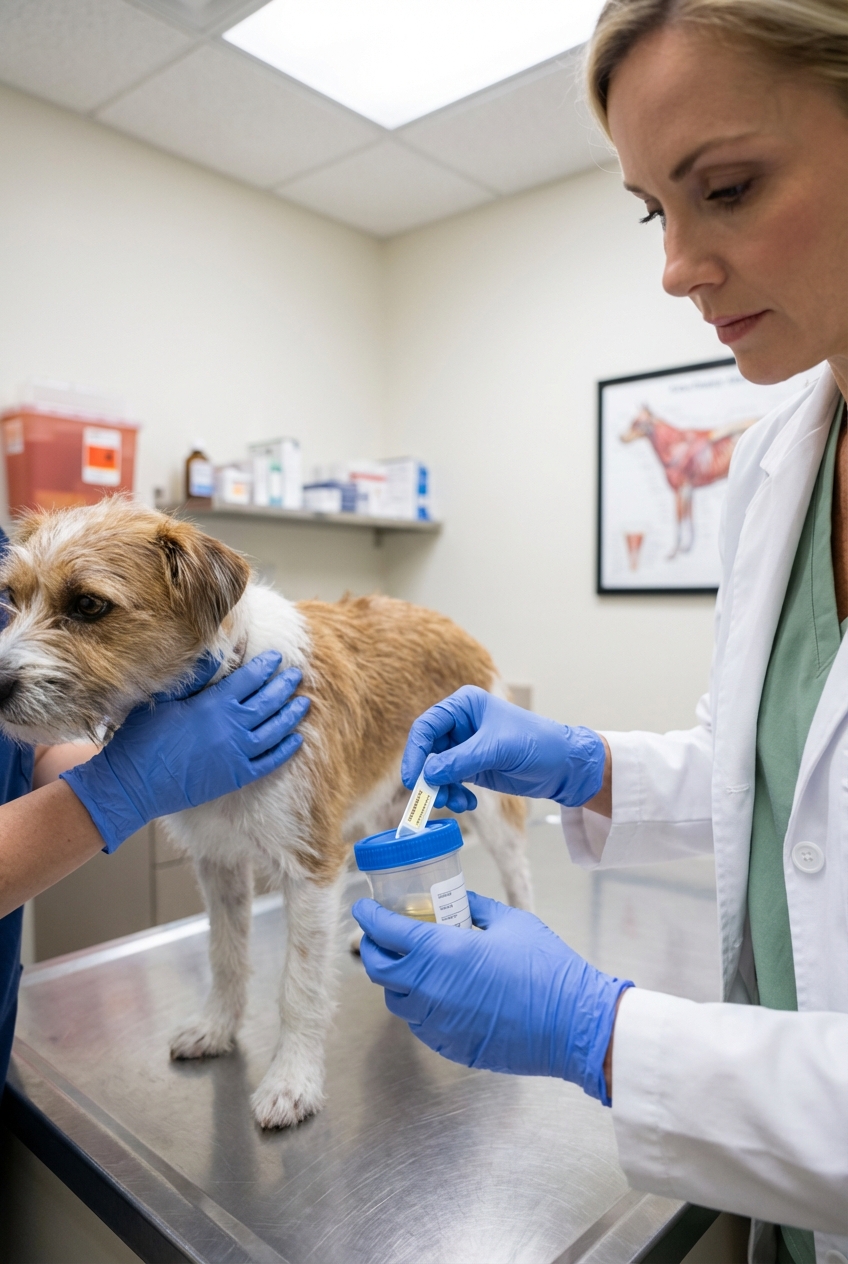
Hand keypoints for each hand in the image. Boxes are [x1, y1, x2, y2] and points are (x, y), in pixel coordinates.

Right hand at [61, 652, 308, 851]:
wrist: (135, 783)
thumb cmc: (144, 737)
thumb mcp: (166, 698)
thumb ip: (196, 676)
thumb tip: (217, 653)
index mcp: (214, 704)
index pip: (250, 678)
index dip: (265, 666)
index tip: (277, 657)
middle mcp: (232, 727)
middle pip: (268, 701)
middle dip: (284, 686)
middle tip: (296, 674)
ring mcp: (238, 754)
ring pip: (275, 730)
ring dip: (291, 715)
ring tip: (303, 703)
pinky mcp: (237, 777)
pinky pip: (270, 762)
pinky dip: (286, 750)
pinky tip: (296, 740)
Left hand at [354, 893, 629, 1102]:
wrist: (571, 1023)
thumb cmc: (545, 967)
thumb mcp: (509, 922)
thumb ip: (475, 908)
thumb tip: (457, 900)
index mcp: (440, 951)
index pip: (386, 931)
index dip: (370, 916)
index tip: (365, 907)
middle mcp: (428, 988)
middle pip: (379, 968)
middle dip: (373, 947)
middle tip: (380, 934)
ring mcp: (436, 1022)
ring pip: (396, 999)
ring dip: (395, 979)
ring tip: (411, 963)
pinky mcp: (449, 1045)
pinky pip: (419, 1022)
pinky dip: (418, 1004)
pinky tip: (437, 992)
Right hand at [401, 686, 605, 811]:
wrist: (564, 766)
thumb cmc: (537, 743)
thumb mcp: (497, 749)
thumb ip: (460, 761)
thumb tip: (428, 774)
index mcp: (464, 705)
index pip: (427, 726)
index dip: (416, 752)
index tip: (413, 777)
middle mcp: (460, 724)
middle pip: (428, 750)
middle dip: (428, 775)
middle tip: (432, 797)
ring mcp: (464, 747)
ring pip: (436, 770)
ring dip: (441, 789)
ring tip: (455, 803)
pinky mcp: (471, 766)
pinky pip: (450, 782)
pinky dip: (453, 794)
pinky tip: (468, 802)